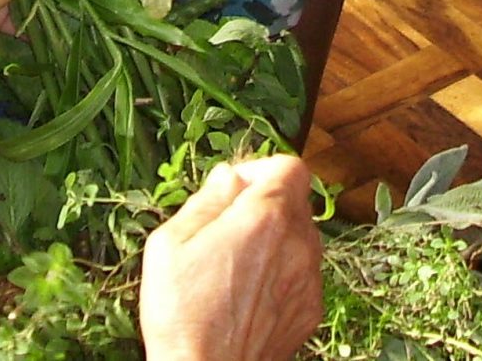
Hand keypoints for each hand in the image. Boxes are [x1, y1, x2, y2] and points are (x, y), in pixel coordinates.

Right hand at [139, 156, 323, 360]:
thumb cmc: (183, 313)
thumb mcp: (171, 243)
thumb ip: (207, 200)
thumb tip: (228, 176)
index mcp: (266, 217)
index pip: (290, 167)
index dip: (261, 170)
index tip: (236, 189)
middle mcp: (298, 243)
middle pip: (296, 202)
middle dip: (265, 204)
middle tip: (228, 227)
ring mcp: (309, 279)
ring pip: (300, 238)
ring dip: (275, 240)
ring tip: (235, 265)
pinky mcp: (310, 310)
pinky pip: (301, 274)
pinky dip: (281, 274)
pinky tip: (248, 294)